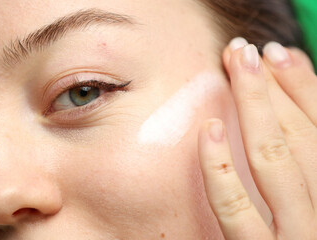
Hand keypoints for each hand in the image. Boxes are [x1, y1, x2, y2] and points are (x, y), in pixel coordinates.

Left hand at [198, 37, 316, 238]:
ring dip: (253, 108)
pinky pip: (236, 212)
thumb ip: (303, 165)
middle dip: (272, 88)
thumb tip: (275, 120)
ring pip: (275, 161)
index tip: (280, 55)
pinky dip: (221, 169)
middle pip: (301, 136)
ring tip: (235, 70)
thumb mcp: (310, 199)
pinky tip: (208, 131)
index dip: (304, 88)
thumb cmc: (301, 234)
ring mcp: (297, 237)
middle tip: (246, 52)